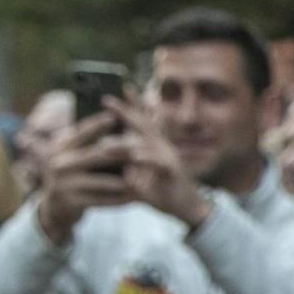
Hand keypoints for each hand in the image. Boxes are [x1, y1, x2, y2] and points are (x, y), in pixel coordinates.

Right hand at [36, 111, 132, 242]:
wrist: (55, 207)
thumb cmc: (71, 174)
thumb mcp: (71, 154)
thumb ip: (85, 141)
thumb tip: (111, 117)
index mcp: (61, 147)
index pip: (82, 132)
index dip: (98, 124)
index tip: (116, 116)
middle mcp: (60, 163)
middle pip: (97, 155)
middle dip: (122, 153)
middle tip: (142, 149)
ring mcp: (65, 184)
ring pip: (103, 181)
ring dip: (125, 181)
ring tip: (144, 179)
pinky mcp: (73, 202)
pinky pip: (102, 200)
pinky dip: (120, 199)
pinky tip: (134, 198)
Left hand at [108, 100, 212, 230]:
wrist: (188, 207)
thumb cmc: (163, 189)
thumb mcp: (145, 171)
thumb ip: (130, 158)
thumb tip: (107, 148)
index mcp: (156, 144)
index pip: (143, 119)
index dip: (134, 103)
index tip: (121, 86)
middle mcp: (163, 146)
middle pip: (143, 125)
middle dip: (125, 112)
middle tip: (107, 101)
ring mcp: (168, 158)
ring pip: (145, 146)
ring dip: (124, 145)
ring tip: (104, 146)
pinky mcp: (172, 173)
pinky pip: (157, 164)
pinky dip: (144, 161)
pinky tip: (132, 160)